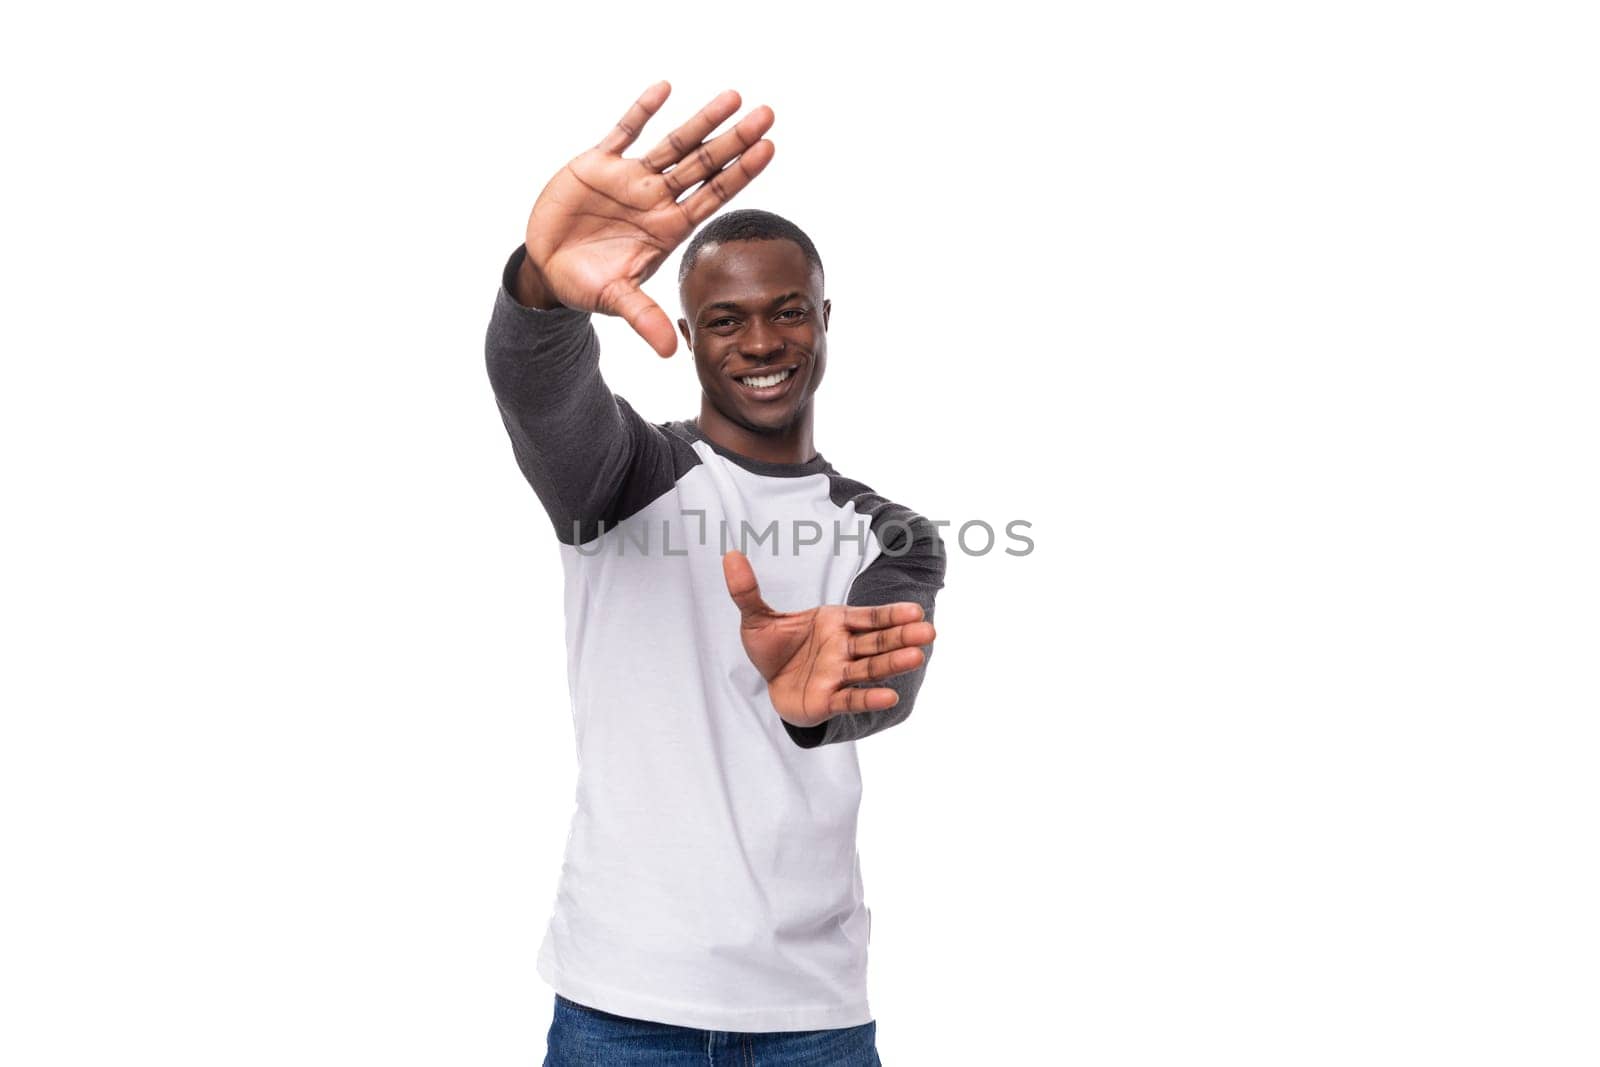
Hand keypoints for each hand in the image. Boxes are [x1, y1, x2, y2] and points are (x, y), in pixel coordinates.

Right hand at [520, 81, 775, 357]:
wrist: (547, 269)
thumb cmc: (588, 284)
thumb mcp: (616, 301)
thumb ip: (644, 319)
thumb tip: (672, 353)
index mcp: (668, 228)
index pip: (714, 196)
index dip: (741, 173)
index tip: (770, 149)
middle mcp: (656, 199)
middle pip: (703, 164)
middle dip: (734, 140)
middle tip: (766, 115)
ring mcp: (629, 179)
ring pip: (673, 143)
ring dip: (701, 120)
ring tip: (734, 96)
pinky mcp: (597, 164)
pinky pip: (624, 130)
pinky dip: (642, 110)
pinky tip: (665, 88)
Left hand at [722, 551, 936, 730]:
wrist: (769, 685)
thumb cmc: (773, 649)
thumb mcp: (756, 619)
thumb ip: (746, 591)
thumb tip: (730, 555)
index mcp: (835, 623)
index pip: (868, 617)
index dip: (891, 614)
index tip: (914, 610)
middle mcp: (844, 648)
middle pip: (877, 641)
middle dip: (901, 636)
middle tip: (929, 631)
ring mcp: (839, 674)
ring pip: (870, 668)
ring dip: (892, 663)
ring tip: (917, 657)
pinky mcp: (829, 700)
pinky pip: (852, 698)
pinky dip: (869, 697)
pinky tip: (889, 696)